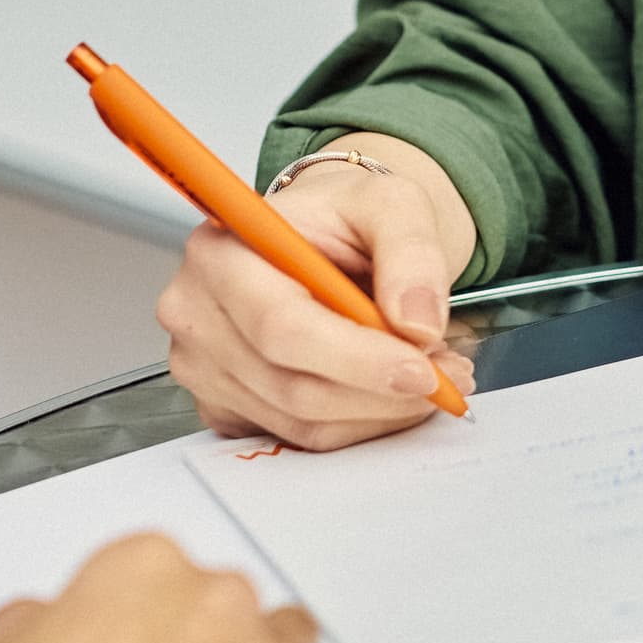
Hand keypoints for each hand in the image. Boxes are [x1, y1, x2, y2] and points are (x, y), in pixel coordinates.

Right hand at [157, 134, 479, 450]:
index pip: (281, 326)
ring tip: (427, 373)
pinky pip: (299, 439)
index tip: (422, 371)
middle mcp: (197, 312)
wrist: (326, 240)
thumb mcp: (393, 204)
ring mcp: (203, 367)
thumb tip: (418, 323)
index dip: (357, 359)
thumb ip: (412, 253)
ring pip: (303, 422)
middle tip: (446, 375)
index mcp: (222, 251)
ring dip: (379, 411)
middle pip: (292, 386)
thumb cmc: (343, 218)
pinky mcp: (223, 406)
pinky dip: (357, 424)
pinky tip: (386, 390)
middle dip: (382, 392)